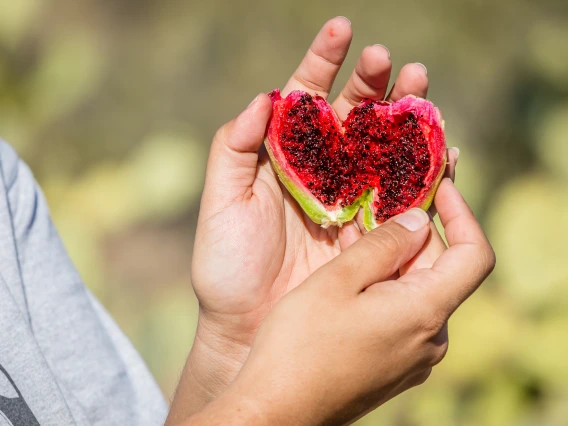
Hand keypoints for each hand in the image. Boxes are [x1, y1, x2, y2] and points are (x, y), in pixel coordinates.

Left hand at [167, 16, 456, 421]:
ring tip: (425, 95)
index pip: (306, 98)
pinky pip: (406, 197)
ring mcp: (352, 200)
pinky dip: (427, 174)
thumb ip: (234, 148)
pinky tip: (442, 151)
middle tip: (397, 63)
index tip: (341, 29)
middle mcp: (322, 171)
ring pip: (387, 149)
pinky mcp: (374, 233)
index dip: (323, 61)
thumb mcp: (221, 203)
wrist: (247, 326)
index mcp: (285, 156)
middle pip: (356, 116)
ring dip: (409, 120)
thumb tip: (265, 96)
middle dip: (376, 85)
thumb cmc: (227, 266)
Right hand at [186, 179, 495, 425]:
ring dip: (391, 261)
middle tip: (372, 209)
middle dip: (412, 235)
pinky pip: (401, 315)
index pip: (475, 254)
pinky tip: (347, 279)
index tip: (439, 187)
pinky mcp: (393, 366)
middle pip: (440, 270)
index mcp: (425, 313)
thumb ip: (384, 245)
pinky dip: (383, 288)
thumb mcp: (338, 280)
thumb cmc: (299, 344)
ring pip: (416, 291)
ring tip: (349, 241)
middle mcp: (430, 340)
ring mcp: (413, 358)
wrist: (276, 410)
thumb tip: (420, 220)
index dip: (462, 213)